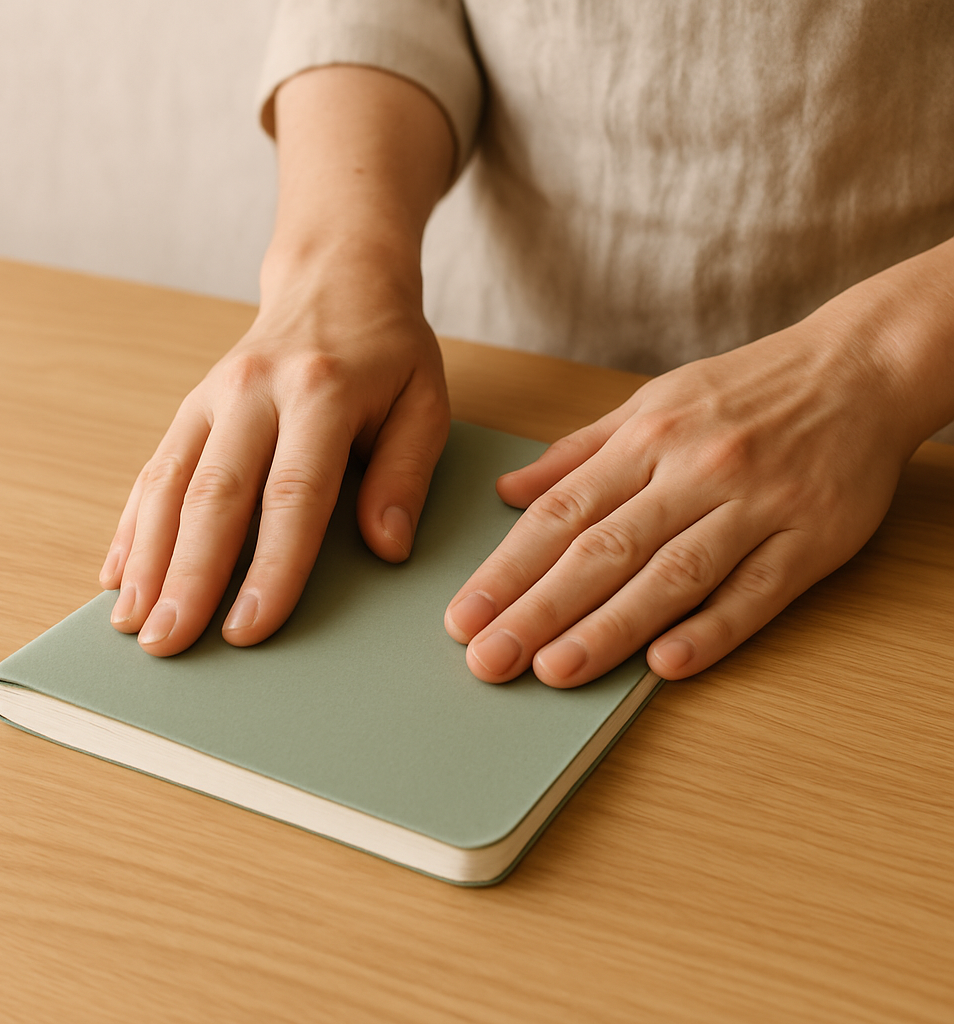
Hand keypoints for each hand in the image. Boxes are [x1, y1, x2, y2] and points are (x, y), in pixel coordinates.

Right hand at [99, 249, 448, 654]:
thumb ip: (405, 473)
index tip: (249, 628)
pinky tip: (119, 572)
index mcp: (322, 392)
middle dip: (188, 576)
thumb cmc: (389, 353)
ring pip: (170, 483)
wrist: (336, 277)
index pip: (293, 494)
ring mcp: (214, 395)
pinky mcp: (192, 404)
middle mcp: (255, 390)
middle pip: (215, 494)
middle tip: (167, 644)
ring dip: (146, 557)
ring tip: (130, 622)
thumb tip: (386, 547)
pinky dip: (132, 525)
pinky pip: (155, 467)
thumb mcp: (424, 402)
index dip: (270, 566)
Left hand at [444, 306, 917, 685]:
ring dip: (610, 628)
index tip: (464, 615)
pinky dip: (711, 630)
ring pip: (671, 576)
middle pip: (603, 550)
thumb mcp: (651, 402)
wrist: (860, 367)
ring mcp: (754, 506)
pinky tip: (664, 665)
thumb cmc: (745, 390)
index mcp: (647, 439)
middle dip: (538, 609)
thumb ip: (577, 451)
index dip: (507, 568)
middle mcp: (692, 471)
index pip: (560, 514)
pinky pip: (755, 592)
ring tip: (554, 671)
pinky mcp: (810, 539)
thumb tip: (508, 489)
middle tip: (488, 659)